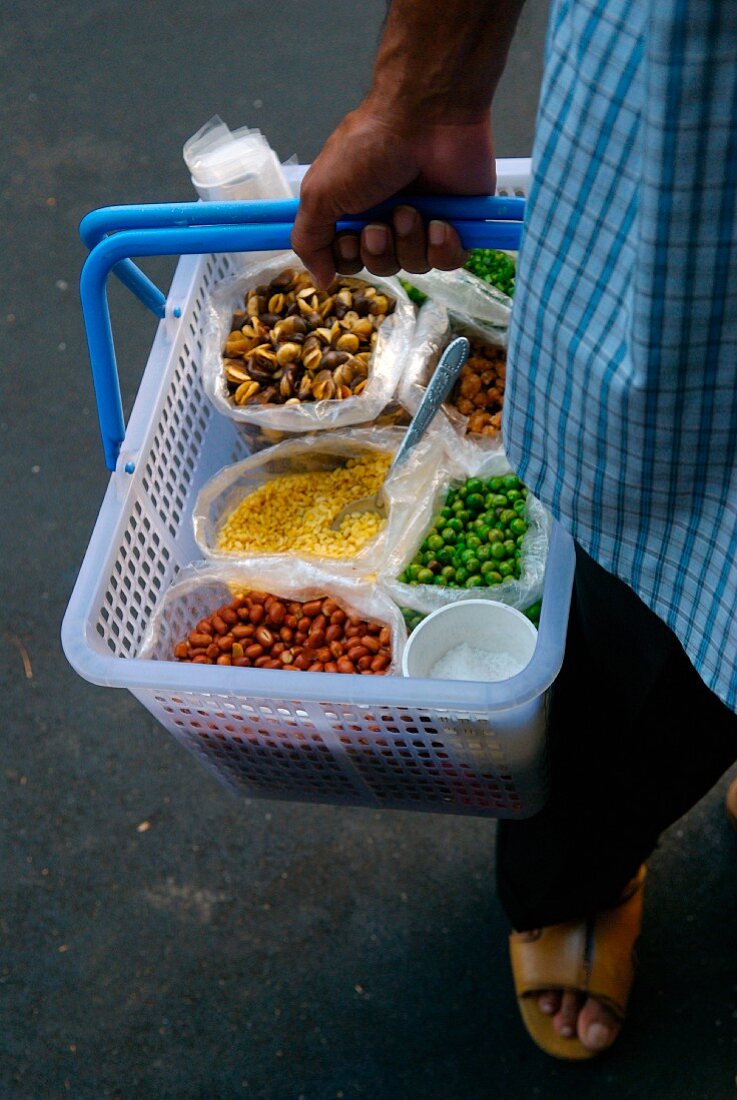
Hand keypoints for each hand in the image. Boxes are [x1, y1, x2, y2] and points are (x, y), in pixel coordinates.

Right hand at [291, 102, 495, 288]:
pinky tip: (440, 224)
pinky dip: (442, 248)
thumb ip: (309, 240)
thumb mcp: (320, 193)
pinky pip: (448, 262)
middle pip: (381, 266)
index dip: (348, 258)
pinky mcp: (458, 224)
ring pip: (414, 266)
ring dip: (409, 241)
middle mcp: (389, 219)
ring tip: (411, 210)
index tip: (348, 238)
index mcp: (355, 212)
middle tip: (381, 224)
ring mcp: (425, 222)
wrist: (427, 115)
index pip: (349, 260)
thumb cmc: (369, 146)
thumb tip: (319, 281)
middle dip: (379, 250)